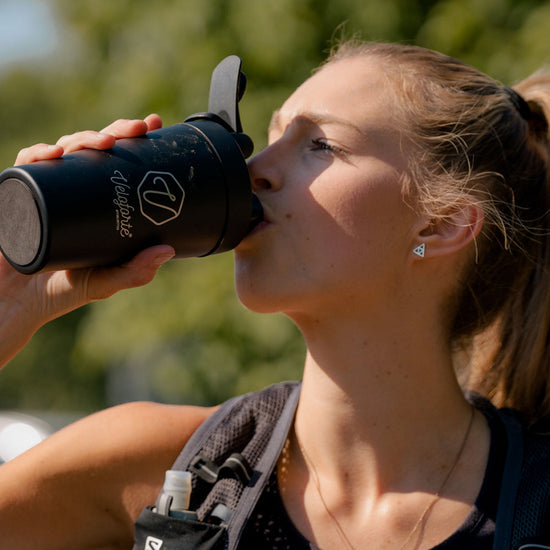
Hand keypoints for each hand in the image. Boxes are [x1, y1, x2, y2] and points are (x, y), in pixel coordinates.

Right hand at [0, 114, 173, 368]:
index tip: (153, 125)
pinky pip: (27, 166)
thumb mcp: (104, 282)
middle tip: (135, 129)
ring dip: (82, 139)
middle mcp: (74, 192)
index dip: (133, 141)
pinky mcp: (18, 194)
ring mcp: (47, 190)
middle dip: (114, 131)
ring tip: (103, 143)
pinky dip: (38, 155)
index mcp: (97, 204)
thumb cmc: (62, 291)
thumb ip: (134, 272)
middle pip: (93, 149)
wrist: (16, 303)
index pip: (116, 163)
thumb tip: (167, 250)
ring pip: (63, 150)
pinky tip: (56, 154)